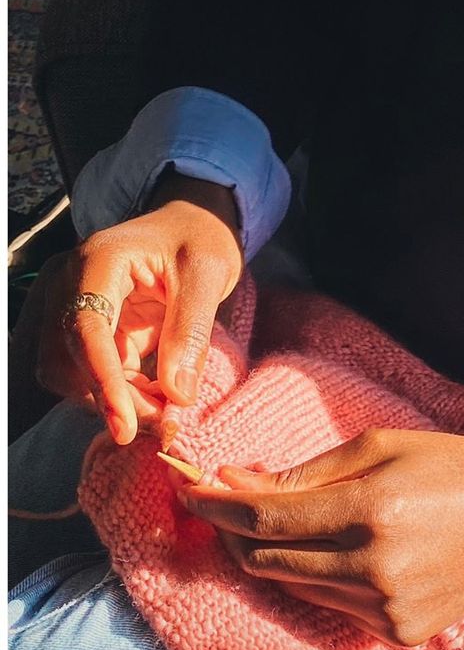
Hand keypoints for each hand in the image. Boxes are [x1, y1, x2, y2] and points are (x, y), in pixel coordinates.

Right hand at [36, 174, 242, 443]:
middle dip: (113, 399)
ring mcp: (73, 307)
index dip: (103, 381)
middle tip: (165, 424)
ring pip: (71, 374)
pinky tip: (153, 397)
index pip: (86, 328)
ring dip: (113, 401)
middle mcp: (71, 283)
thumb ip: (192, 331)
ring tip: (164, 409)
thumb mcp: (207, 274)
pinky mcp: (88, 330)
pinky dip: (118, 394)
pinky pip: (89, 374)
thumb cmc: (201, 239)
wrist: (190, 224)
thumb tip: (178, 395)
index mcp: (99, 260)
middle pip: (69, 358)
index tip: (126, 425)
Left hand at [177, 429, 463, 646]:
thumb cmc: (453, 466)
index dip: (217, 506)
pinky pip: (330, 605)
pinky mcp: (400, 633)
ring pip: (294, 586)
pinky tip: (327, 550)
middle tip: (222, 503)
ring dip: (272, 554)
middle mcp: (377, 568)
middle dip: (234, 532)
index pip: (267, 518)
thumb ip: (306, 473)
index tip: (186, 490)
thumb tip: (239, 484)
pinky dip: (312, 576)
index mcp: (374, 510)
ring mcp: (390, 609)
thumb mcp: (380, 446)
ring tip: (279, 521)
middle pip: (268, 560)